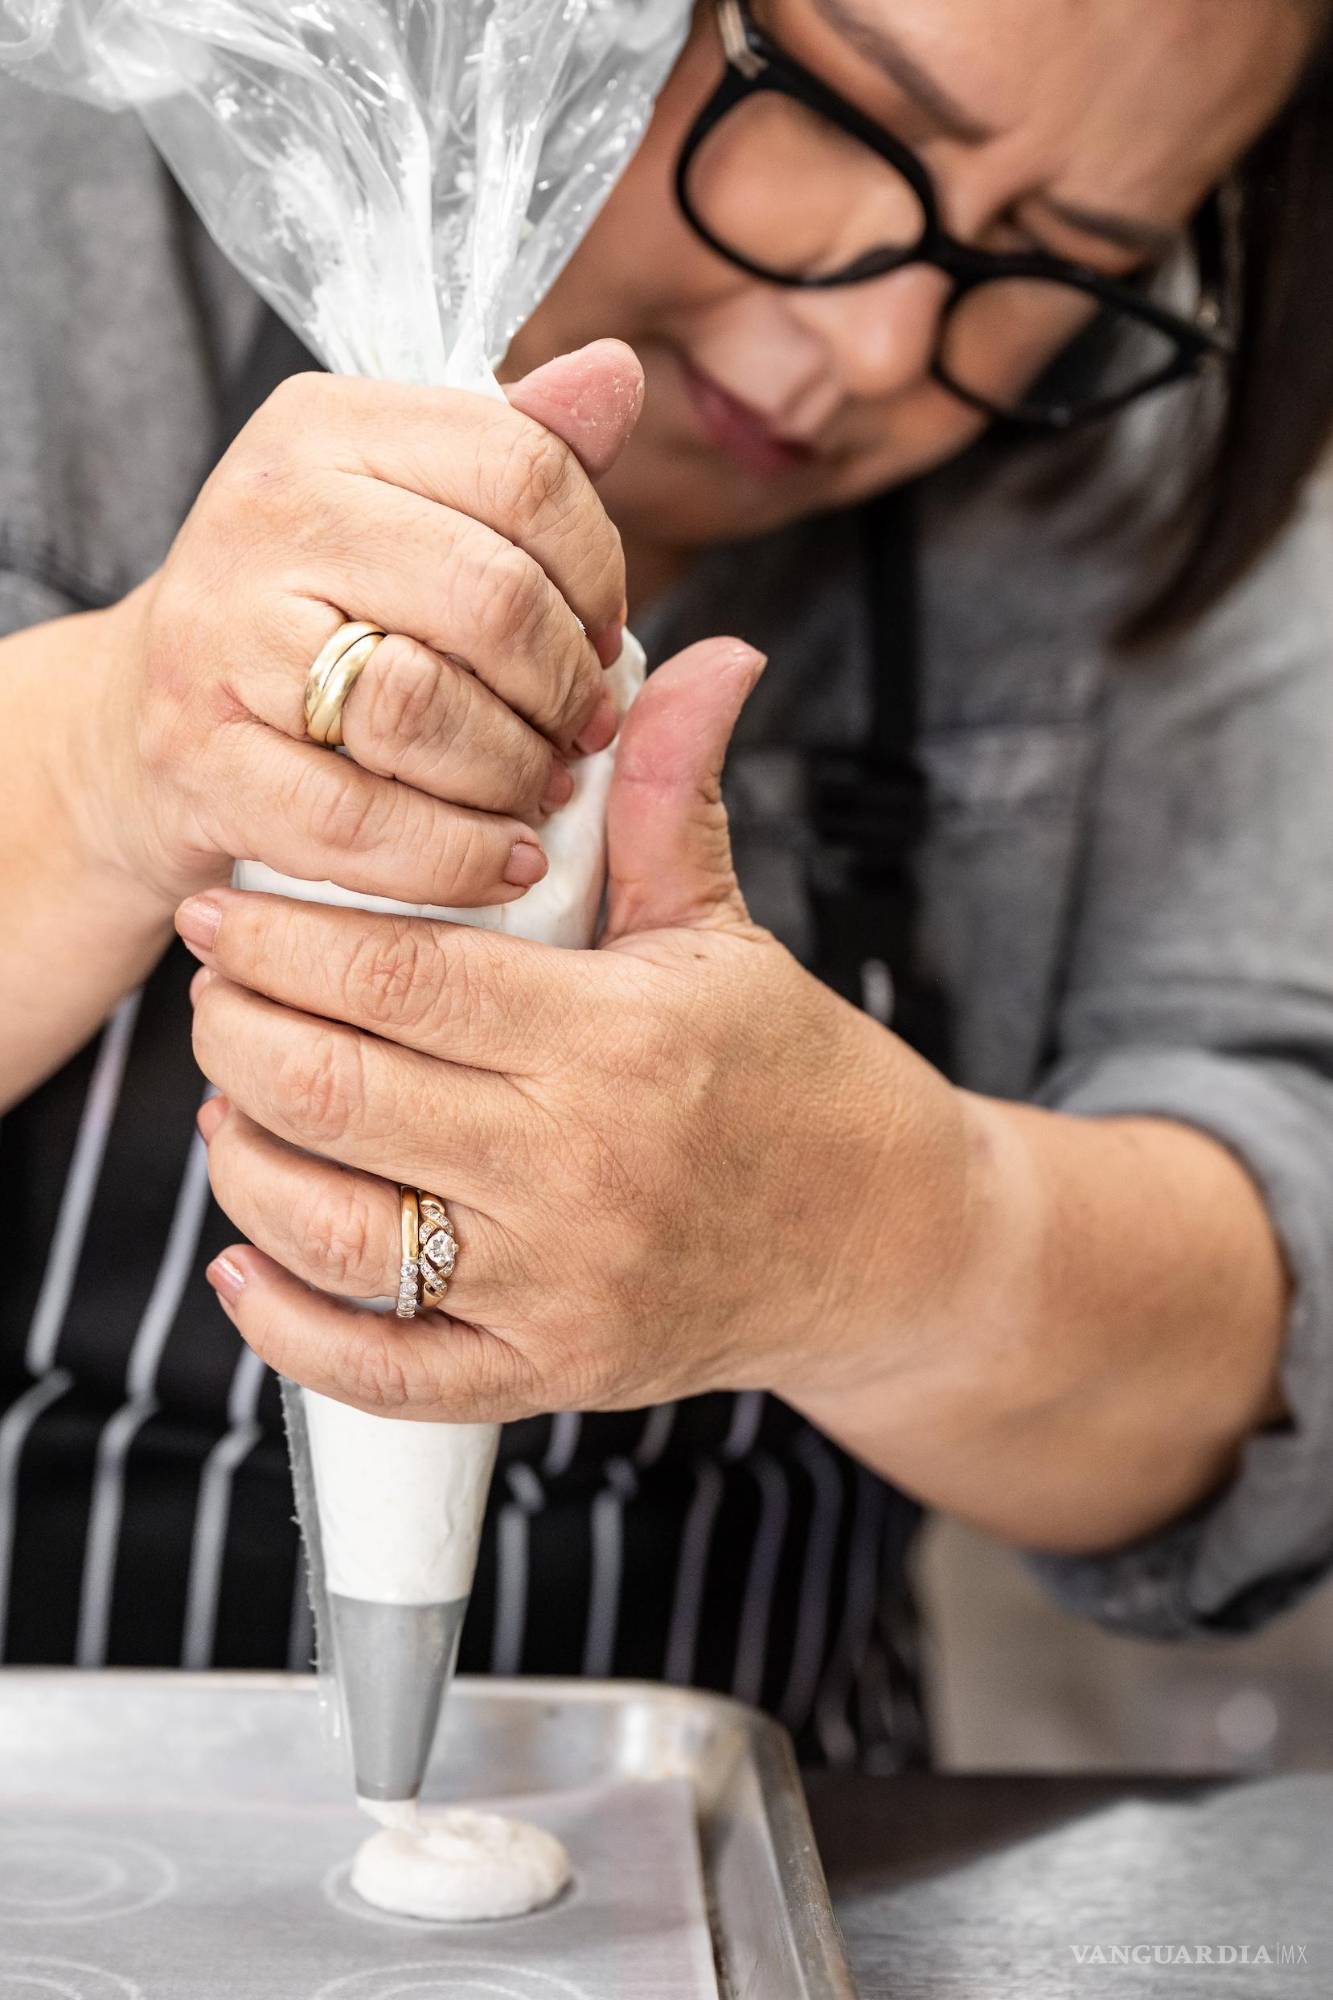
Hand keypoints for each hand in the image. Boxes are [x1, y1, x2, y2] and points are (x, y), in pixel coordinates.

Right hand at [75, 342, 642, 913]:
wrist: (148, 715)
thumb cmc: (313, 612)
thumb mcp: (407, 508)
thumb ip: (518, 451)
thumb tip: (616, 375)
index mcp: (326, 425)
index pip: (523, 469)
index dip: (599, 568)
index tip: (606, 632)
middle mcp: (265, 511)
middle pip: (490, 595)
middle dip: (566, 683)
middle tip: (583, 730)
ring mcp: (220, 635)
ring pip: (424, 710)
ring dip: (514, 773)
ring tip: (539, 792)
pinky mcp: (198, 757)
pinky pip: (360, 823)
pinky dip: (455, 857)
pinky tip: (504, 862)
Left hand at [180, 637, 979, 1420]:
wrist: (884, 1241)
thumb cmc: (793, 1073)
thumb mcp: (725, 933)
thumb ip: (674, 800)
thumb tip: (708, 652)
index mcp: (616, 1036)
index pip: (397, 976)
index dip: (279, 940)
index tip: (219, 913)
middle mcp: (579, 1165)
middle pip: (336, 1091)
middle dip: (235, 1031)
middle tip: (212, 992)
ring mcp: (560, 1282)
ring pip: (334, 1228)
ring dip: (245, 1158)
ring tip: (232, 1097)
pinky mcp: (551, 1369)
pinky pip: (386, 1371)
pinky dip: (291, 1330)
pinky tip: (242, 1264)